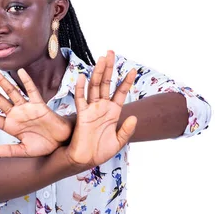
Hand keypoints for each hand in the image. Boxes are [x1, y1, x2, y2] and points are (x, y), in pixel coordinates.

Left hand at [0, 66, 72, 157]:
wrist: (61, 142)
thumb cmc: (44, 146)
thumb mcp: (25, 151)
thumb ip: (10, 151)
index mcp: (11, 126)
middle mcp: (16, 114)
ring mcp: (27, 108)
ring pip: (12, 91)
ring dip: (2, 80)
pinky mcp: (39, 104)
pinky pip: (32, 91)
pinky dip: (27, 81)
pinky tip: (20, 71)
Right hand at [65, 51, 137, 168]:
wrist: (86, 161)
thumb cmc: (100, 152)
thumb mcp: (119, 142)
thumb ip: (126, 130)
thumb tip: (134, 118)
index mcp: (113, 112)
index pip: (120, 92)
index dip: (126, 81)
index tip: (133, 70)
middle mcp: (102, 107)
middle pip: (106, 83)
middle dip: (109, 68)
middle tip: (111, 52)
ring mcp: (91, 109)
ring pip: (94, 86)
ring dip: (98, 72)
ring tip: (102, 58)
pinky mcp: (82, 114)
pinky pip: (80, 99)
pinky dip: (80, 88)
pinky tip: (83, 76)